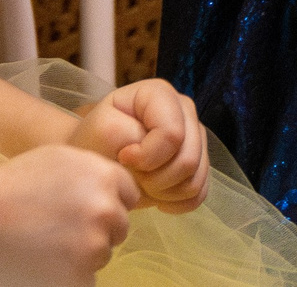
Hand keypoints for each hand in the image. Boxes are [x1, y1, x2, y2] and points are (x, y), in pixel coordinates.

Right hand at [0, 144, 139, 285]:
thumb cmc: (10, 189)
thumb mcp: (58, 159)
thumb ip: (94, 171)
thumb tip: (119, 189)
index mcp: (103, 176)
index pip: (128, 195)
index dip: (106, 201)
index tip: (81, 207)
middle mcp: (104, 210)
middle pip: (119, 227)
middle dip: (97, 229)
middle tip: (59, 228)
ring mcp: (93, 247)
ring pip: (102, 254)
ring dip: (82, 253)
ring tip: (45, 243)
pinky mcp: (79, 279)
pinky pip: (86, 278)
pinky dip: (69, 275)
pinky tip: (43, 262)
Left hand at [70, 79, 210, 213]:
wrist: (97, 161)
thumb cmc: (96, 141)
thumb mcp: (102, 130)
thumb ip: (126, 135)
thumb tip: (147, 155)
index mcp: (161, 94)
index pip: (173, 133)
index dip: (148, 157)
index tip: (123, 159)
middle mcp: (184, 110)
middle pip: (188, 158)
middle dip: (157, 179)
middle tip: (132, 178)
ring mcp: (195, 137)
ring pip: (195, 178)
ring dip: (165, 192)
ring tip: (141, 186)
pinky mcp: (200, 164)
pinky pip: (199, 193)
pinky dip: (176, 203)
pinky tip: (155, 198)